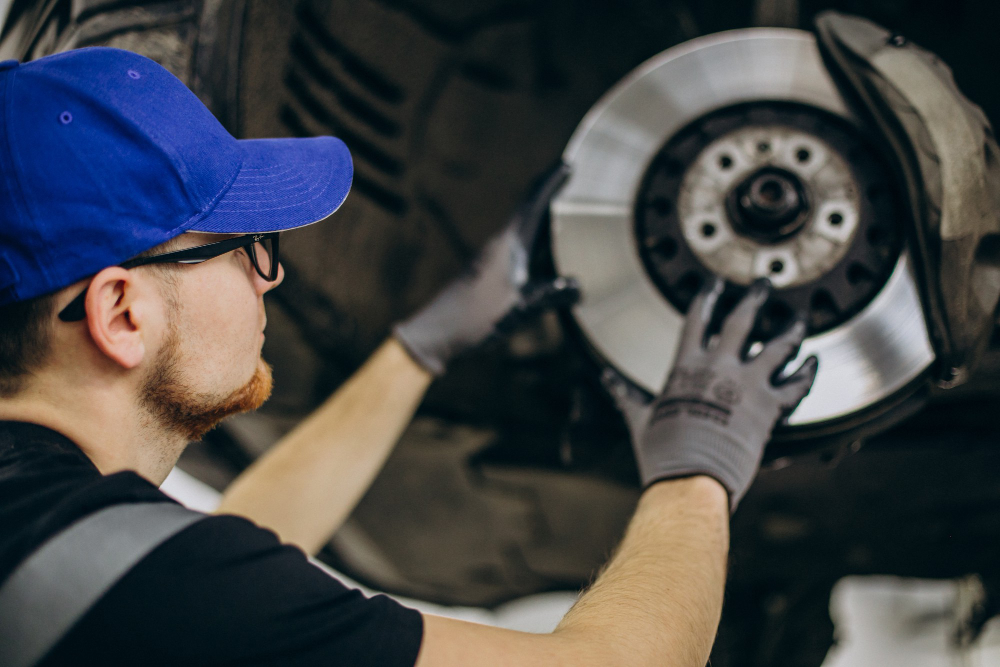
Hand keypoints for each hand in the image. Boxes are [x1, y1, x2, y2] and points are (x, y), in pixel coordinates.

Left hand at [393, 163, 578, 374]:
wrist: (434, 336)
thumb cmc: (470, 320)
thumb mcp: (516, 310)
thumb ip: (548, 297)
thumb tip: (578, 287)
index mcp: (505, 246)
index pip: (531, 205)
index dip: (549, 184)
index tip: (566, 165)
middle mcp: (498, 247)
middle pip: (529, 213)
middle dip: (550, 196)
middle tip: (571, 180)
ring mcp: (492, 260)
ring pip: (524, 232)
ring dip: (543, 220)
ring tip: (566, 212)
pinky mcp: (489, 275)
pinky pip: (519, 249)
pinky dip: (536, 242)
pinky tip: (545, 252)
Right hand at [606, 278, 817, 511]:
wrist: (691, 477)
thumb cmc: (663, 452)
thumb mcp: (639, 418)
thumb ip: (625, 394)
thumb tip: (607, 380)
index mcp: (687, 366)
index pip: (698, 319)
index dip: (707, 296)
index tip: (715, 284)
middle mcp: (720, 367)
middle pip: (743, 321)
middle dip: (755, 298)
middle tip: (764, 285)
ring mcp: (747, 385)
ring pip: (779, 346)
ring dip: (792, 329)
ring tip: (800, 318)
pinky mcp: (769, 407)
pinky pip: (796, 385)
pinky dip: (808, 372)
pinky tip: (813, 362)